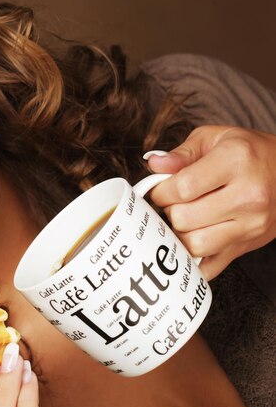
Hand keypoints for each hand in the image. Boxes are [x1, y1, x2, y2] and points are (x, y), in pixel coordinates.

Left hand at [145, 125, 275, 279]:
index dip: (160, 191)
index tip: (160, 189)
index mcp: (236, 161)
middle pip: (184, 219)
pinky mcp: (248, 246)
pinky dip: (193, 260)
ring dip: (179, 234)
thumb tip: (154, 164)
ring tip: (185, 218)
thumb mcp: (214, 138)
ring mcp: (251, 225)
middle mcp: (248, 196)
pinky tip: (190, 241)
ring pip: (195, 245)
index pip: (181, 188)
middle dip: (169, 211)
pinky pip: (210, 268)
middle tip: (174, 202)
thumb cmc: (248, 152)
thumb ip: (181, 153)